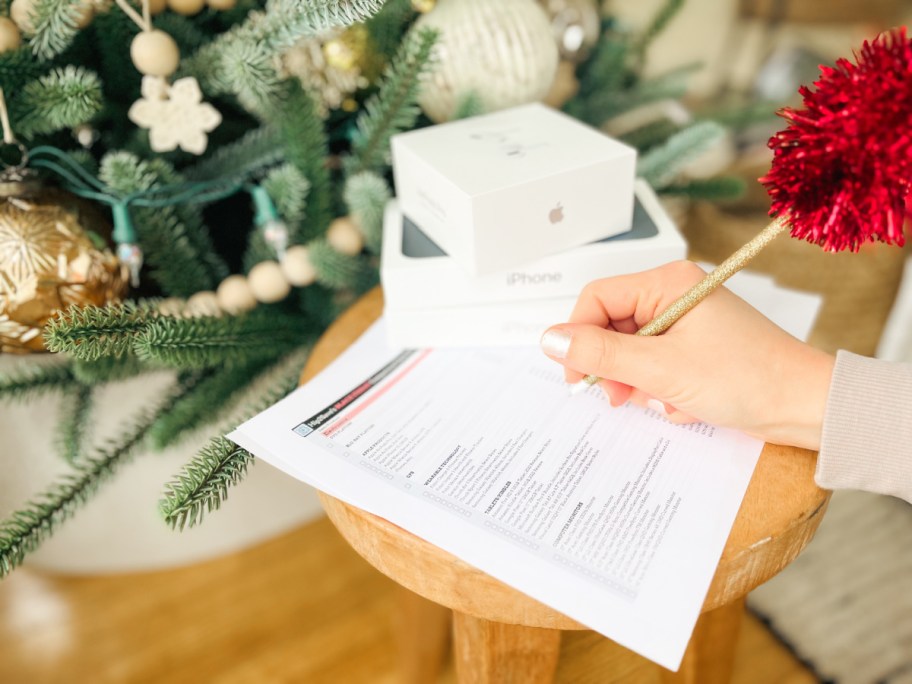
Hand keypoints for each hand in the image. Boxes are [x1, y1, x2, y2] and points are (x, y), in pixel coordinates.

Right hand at [540, 261, 834, 449]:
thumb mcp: (660, 368)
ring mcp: (686, 322)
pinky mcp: (695, 348)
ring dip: (638, 382)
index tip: (576, 376)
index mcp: (667, 282)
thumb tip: (549, 340)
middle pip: (612, 326)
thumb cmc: (746, 378)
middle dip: (613, 366)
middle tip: (619, 396)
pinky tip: (682, 404)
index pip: (597, 299)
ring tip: (659, 402)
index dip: (578, 337)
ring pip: (632, 350)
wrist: (805, 407)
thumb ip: (600, 354)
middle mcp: (674, 295)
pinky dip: (660, 389)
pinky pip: (655, 365)